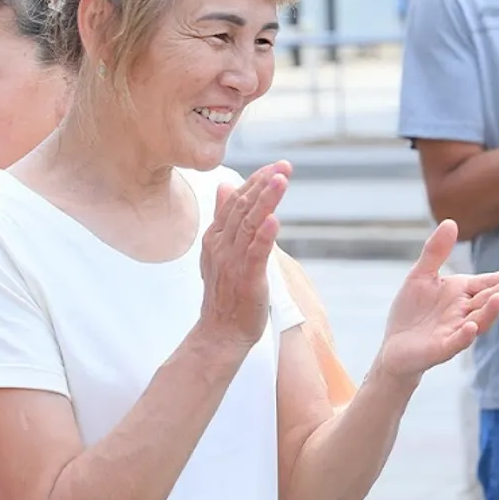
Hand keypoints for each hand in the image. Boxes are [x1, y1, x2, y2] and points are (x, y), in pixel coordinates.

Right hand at [196, 163, 288, 351]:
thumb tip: (226, 185)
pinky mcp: (246, 279)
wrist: (220, 333)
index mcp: (214, 236)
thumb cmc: (224, 292)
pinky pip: (256, 253)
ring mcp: (232, 262)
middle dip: (264, 184)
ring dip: (266, 201)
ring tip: (281, 181)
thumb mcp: (220, 250)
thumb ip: (223, 217)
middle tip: (284, 166)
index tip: (274, 166)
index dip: (255, 181)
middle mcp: (220, 245)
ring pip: (249, 224)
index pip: (235, 201)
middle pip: (242, 207)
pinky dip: (265, 235)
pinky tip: (276, 219)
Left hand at [374, 221, 498, 379]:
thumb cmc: (412, 310)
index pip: (486, 284)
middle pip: (487, 301)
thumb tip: (451, 222)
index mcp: (461, 293)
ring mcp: (455, 331)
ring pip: (478, 321)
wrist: (394, 345)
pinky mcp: (442, 348)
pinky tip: (471, 328)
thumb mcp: (421, 275)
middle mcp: (464, 312)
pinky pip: (457, 342)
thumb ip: (436, 252)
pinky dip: (465, 336)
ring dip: (490, 312)